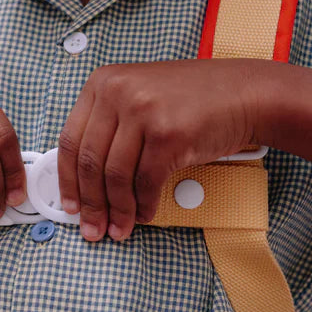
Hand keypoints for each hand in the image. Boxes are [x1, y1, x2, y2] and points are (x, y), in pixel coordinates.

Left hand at [58, 59, 261, 241]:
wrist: (245, 94)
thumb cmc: (194, 101)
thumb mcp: (140, 97)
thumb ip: (110, 127)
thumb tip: (83, 181)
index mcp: (103, 82)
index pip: (70, 140)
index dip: (66, 180)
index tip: (69, 205)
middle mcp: (118, 92)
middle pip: (90, 162)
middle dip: (91, 204)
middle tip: (92, 229)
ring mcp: (143, 111)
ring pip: (115, 176)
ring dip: (117, 211)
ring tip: (119, 229)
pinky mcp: (168, 134)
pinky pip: (146, 182)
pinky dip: (143, 206)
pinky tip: (144, 215)